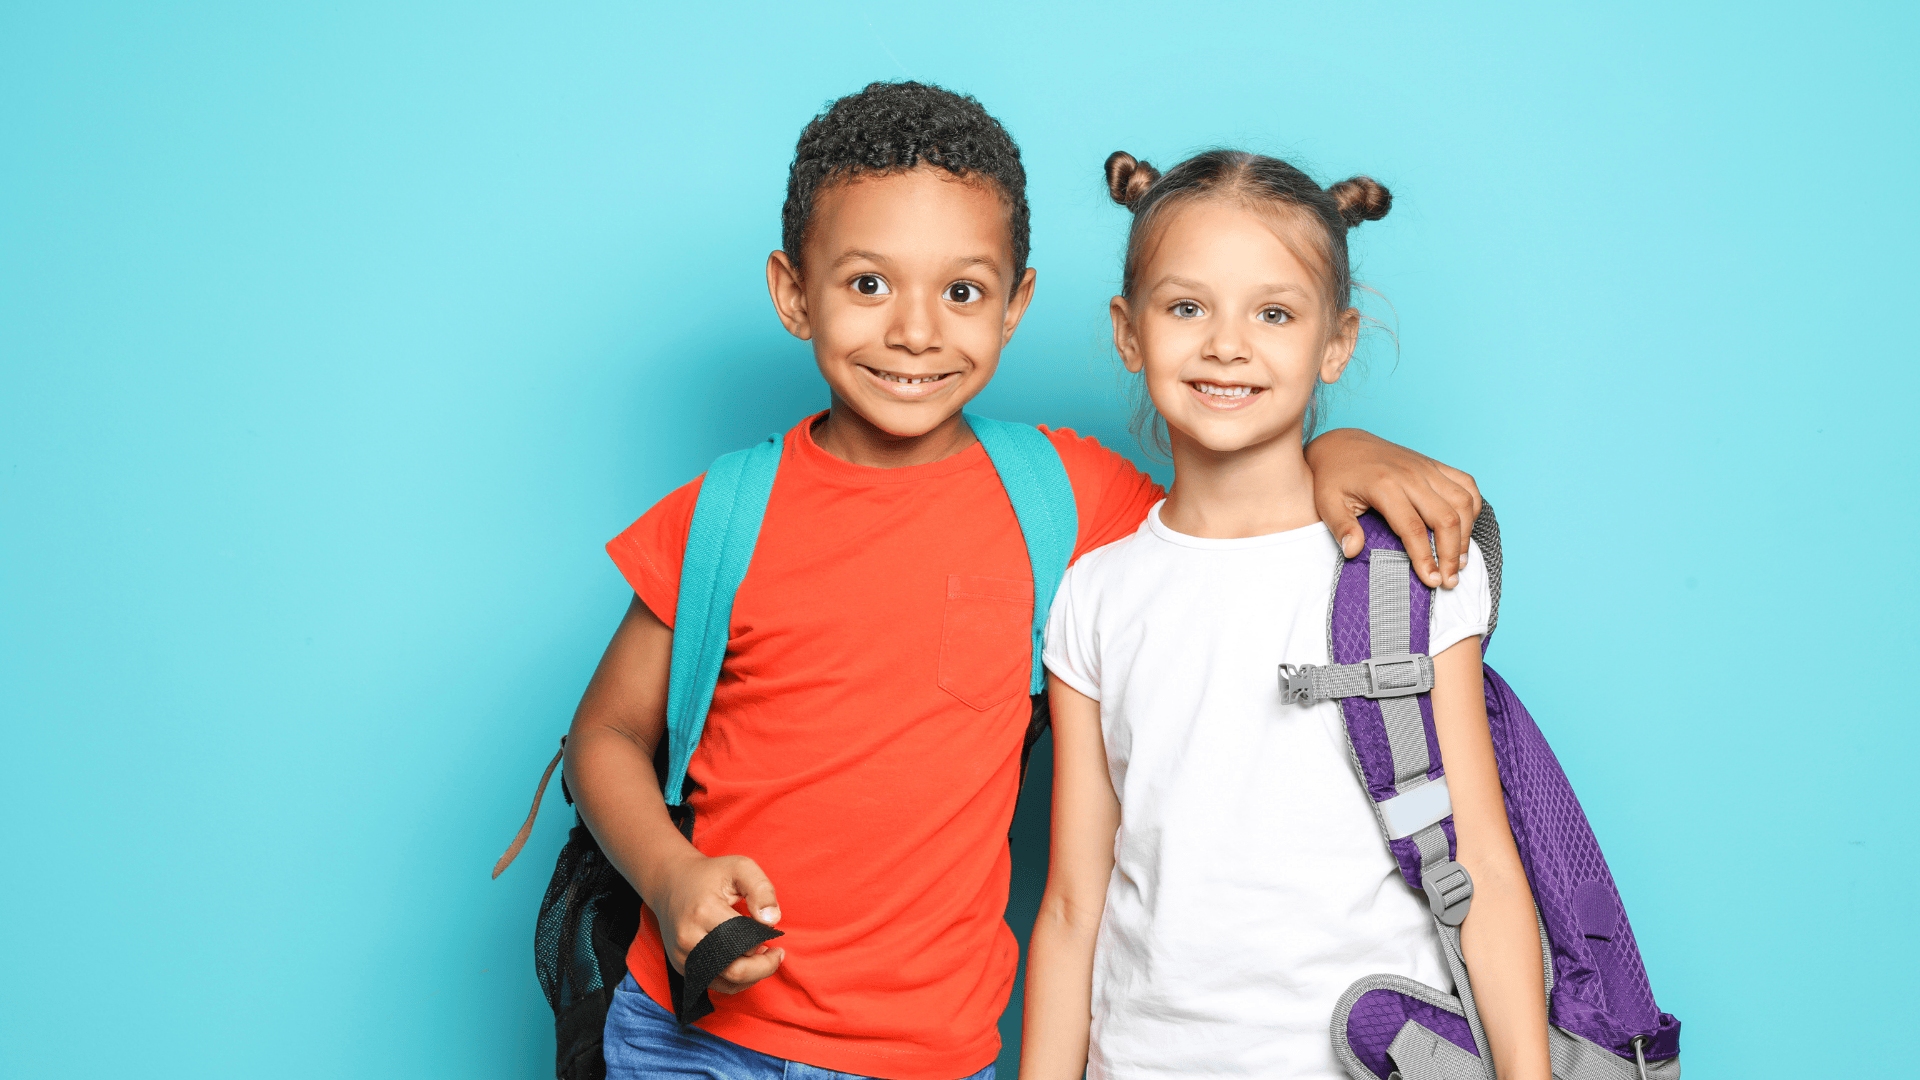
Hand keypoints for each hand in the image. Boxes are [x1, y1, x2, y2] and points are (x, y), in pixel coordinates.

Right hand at [649, 851, 785, 993]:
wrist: (671, 884)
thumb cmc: (710, 875)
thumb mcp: (740, 867)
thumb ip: (761, 889)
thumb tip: (772, 920)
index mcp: (704, 911)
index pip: (744, 939)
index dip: (765, 937)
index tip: (771, 927)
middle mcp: (689, 939)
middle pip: (736, 970)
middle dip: (765, 966)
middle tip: (777, 953)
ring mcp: (683, 956)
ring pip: (728, 983)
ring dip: (753, 975)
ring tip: (762, 954)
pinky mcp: (682, 967)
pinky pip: (717, 985)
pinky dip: (738, 980)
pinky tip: (746, 961)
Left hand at [1305, 428, 1482, 588]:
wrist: (1341, 444)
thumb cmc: (1333, 477)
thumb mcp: (1327, 502)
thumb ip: (1341, 527)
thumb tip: (1353, 552)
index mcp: (1385, 485)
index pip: (1413, 528)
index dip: (1426, 558)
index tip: (1432, 581)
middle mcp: (1411, 474)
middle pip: (1446, 518)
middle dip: (1451, 553)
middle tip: (1450, 580)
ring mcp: (1426, 467)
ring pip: (1463, 501)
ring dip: (1466, 534)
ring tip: (1459, 561)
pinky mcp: (1433, 464)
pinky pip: (1466, 483)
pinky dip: (1472, 507)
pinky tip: (1465, 529)